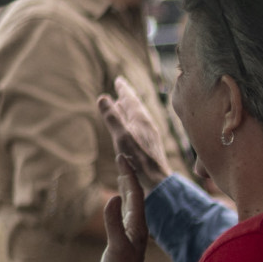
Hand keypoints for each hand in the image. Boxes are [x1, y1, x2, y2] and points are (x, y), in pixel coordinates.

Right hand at [97, 75, 170, 194]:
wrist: (158, 181)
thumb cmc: (139, 160)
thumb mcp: (122, 136)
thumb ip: (113, 118)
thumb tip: (103, 97)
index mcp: (141, 120)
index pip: (131, 99)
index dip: (124, 89)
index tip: (119, 80)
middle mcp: (147, 125)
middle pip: (135, 107)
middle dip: (127, 97)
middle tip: (121, 87)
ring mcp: (150, 136)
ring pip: (137, 117)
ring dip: (129, 109)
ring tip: (122, 105)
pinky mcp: (150, 146)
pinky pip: (139, 128)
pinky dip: (132, 122)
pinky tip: (131, 129)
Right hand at [98, 156, 160, 261]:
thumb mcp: (116, 247)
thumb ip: (114, 222)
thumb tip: (114, 196)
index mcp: (136, 226)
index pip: (135, 193)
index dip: (128, 173)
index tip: (122, 155)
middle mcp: (136, 227)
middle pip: (135, 195)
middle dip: (128, 175)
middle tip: (122, 156)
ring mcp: (130, 235)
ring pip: (130, 204)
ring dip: (126, 186)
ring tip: (121, 173)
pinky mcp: (123, 242)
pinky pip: (123, 215)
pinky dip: (119, 203)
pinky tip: (116, 203)